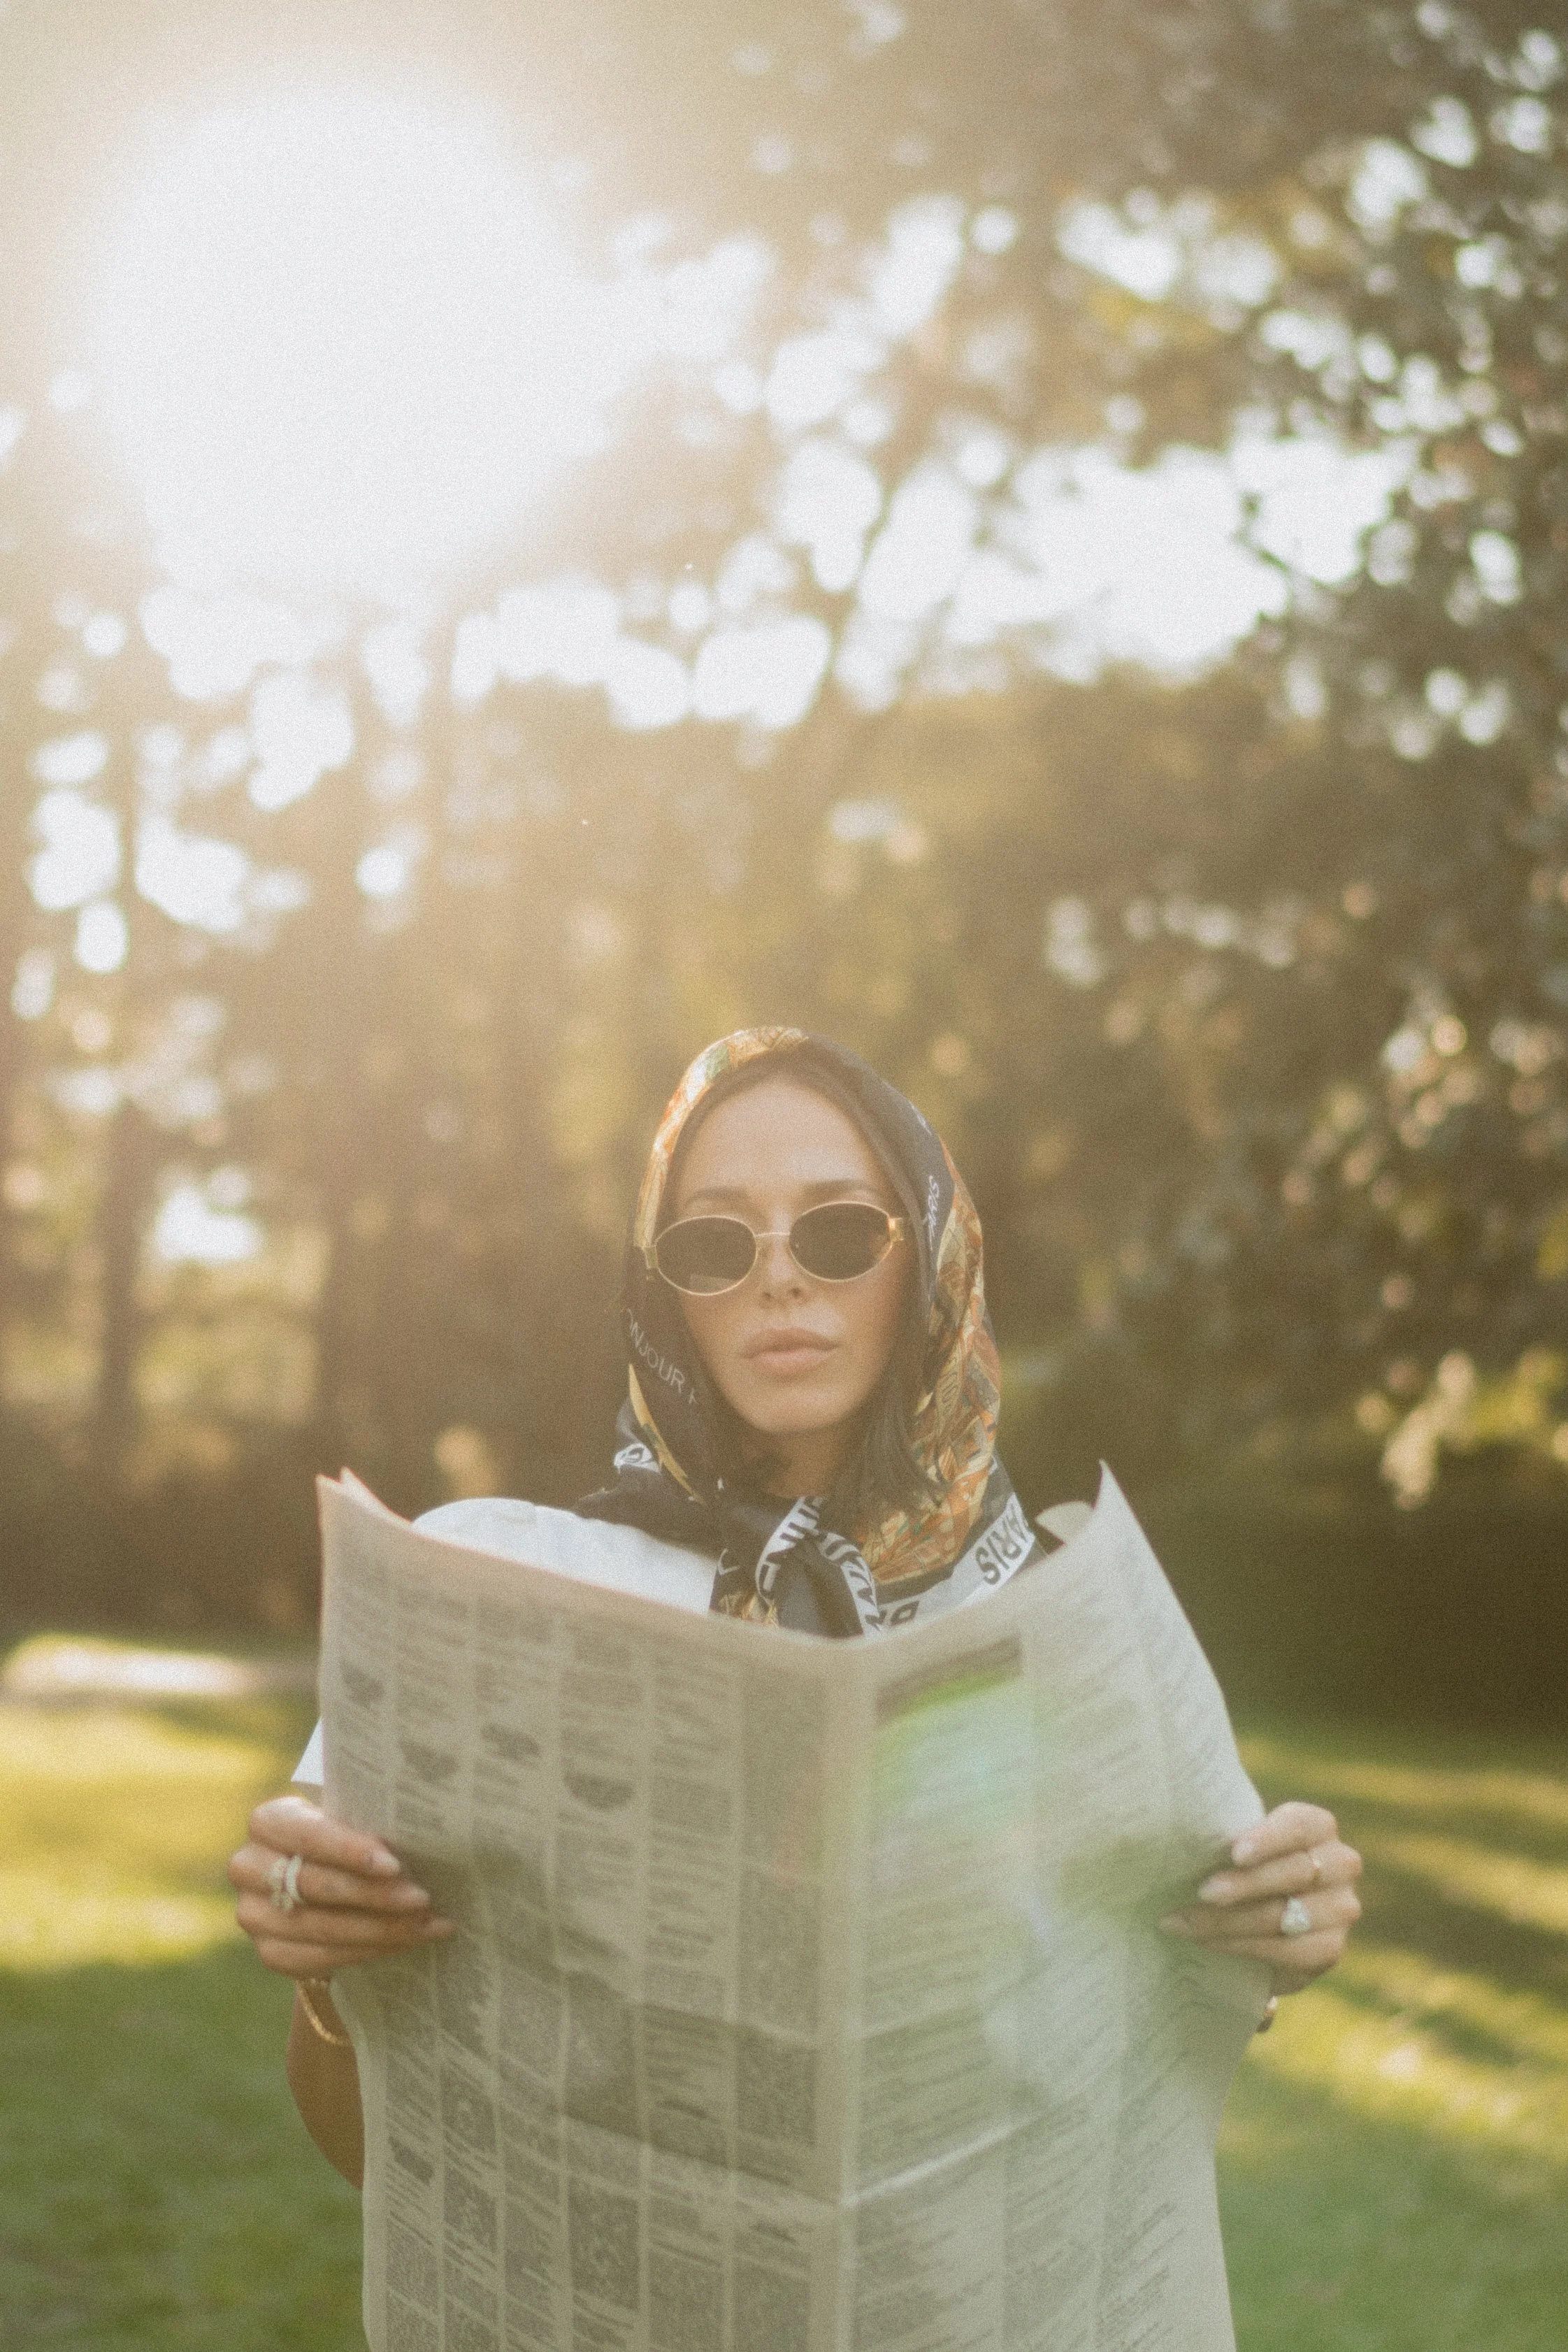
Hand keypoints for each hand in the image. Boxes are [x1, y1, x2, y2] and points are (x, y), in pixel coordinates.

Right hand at [229, 1793, 454, 1979]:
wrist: (324, 1885)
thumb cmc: (345, 1839)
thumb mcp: (349, 1819)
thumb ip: (368, 1822)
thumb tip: (420, 1834)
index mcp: (268, 1822)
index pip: (305, 1834)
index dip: (347, 1850)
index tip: (393, 1865)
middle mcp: (248, 1867)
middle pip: (316, 1886)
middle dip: (374, 1895)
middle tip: (422, 1899)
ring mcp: (253, 1914)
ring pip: (322, 1927)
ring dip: (381, 1928)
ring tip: (427, 1924)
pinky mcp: (269, 1952)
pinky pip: (322, 1957)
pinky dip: (370, 1950)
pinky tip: (407, 1942)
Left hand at [1158, 1800, 1361, 1993]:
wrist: (1260, 1921)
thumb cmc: (1243, 1868)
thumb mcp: (1241, 1847)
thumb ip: (1229, 1842)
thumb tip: (1191, 1839)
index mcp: (1318, 1826)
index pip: (1299, 1826)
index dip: (1268, 1839)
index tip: (1234, 1853)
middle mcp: (1340, 1863)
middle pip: (1294, 1872)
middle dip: (1243, 1884)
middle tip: (1202, 1892)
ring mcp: (1342, 1908)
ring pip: (1285, 1915)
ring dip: (1230, 1921)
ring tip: (1187, 1922)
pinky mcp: (1331, 1948)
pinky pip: (1287, 1951)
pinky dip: (1242, 1947)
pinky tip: (1209, 1942)